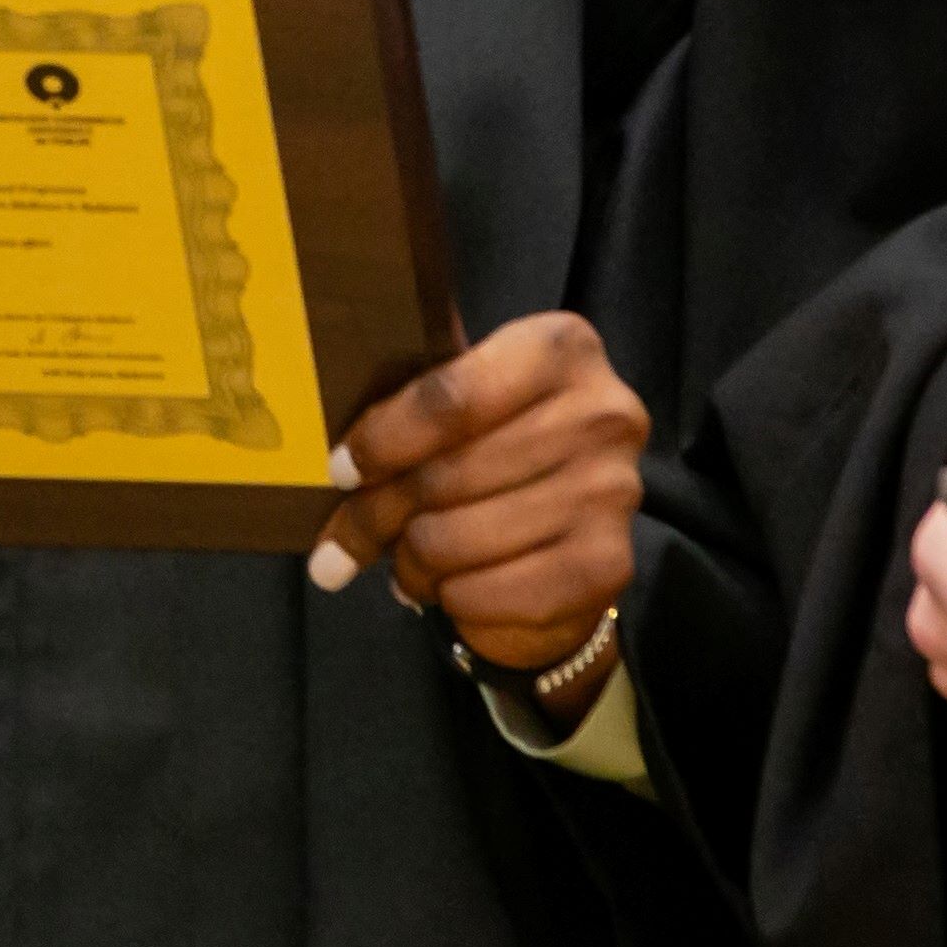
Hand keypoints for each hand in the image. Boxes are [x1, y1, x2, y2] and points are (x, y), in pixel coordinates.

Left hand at [312, 312, 645, 700]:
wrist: (570, 533)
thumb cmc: (498, 451)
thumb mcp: (463, 403)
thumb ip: (414, 405)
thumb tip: (334, 456)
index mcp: (560, 349)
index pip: (452, 396)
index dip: (384, 439)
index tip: (341, 469)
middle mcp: (602, 413)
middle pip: (446, 473)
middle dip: (377, 514)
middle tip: (341, 543)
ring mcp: (612, 491)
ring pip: (456, 539)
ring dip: (413, 561)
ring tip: (408, 560)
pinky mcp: (608, 564)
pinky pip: (488, 592)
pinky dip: (453, 598)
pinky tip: (451, 586)